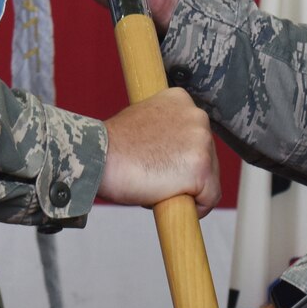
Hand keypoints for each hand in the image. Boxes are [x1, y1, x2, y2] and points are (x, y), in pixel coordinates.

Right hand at [96, 87, 219, 212]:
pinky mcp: (201, 168)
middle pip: (207, 157)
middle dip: (185, 173)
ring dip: (187, 189)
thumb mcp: (142, 122)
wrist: (97, 157)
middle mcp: (197, 115)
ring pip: (209, 178)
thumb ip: (164, 130)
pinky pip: (210, 198)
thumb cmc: (112, 147)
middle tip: (154, 177)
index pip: (194, 136)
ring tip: (155, 185)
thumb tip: (173, 152)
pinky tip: (168, 199)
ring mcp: (202, 141)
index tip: (161, 163)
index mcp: (180, 100)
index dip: (178, 156)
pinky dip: (194, 207)